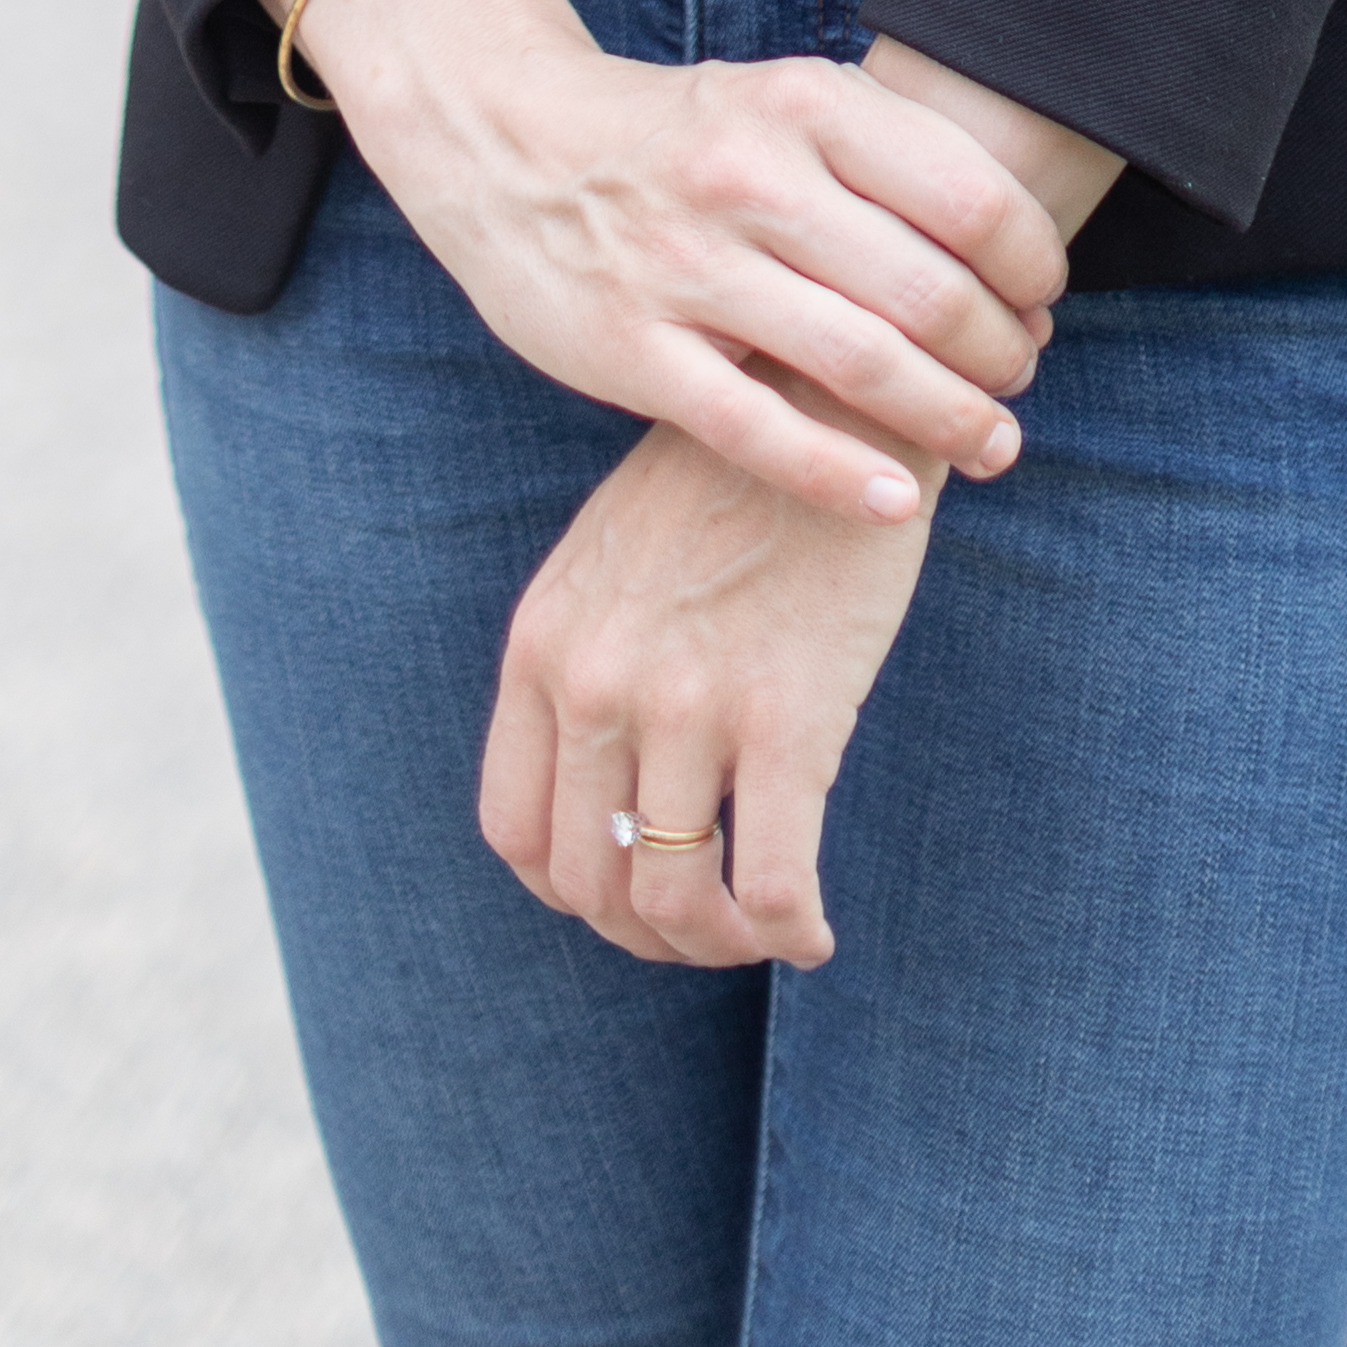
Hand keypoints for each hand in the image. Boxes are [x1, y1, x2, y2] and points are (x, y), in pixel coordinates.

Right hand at [257, 0, 1066, 520]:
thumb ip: (881, 153)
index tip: (1043, 301)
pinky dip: (840, 475)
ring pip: (860, 364)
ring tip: (995, 444)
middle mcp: (749, 177)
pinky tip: (896, 499)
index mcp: (802, 103)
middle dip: (1001, 352)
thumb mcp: (779, 99)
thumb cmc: (679, 135)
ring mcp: (684, 265)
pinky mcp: (629, 349)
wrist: (502, 138)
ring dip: (951, 418)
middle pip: (929, 291)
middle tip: (1021, 378)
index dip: (1031, 265)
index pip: (969, 197)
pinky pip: (757, 430)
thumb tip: (1013, 242)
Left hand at [479, 412, 936, 969]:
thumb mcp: (609, 555)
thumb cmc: (730, 479)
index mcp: (543, 645)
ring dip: (718, 946)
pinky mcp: (789, 717)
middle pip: (589, 884)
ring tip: (759, 932)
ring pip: (676, 901)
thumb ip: (585, 658)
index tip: (627, 893)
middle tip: (708, 930)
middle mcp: (597, 683)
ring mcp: (689, 704)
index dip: (570, 891)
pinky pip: (773, 884)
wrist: (830, 399)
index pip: (516, 832)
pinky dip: (790, 933)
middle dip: (649, 934)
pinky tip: (814, 934)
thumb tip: (600, 789)